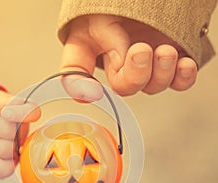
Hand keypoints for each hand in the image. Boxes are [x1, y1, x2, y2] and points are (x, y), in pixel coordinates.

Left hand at [0, 85, 40, 177]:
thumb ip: (4, 100)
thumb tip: (13, 108)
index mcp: (25, 112)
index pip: (33, 112)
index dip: (20, 114)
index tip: (4, 113)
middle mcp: (25, 132)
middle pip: (8, 131)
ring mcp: (18, 150)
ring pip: (4, 149)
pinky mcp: (8, 165)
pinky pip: (5, 169)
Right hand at [60, 14, 197, 96]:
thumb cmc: (117, 3)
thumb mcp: (102, 13)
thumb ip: (108, 37)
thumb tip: (121, 62)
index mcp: (97, 54)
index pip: (84, 80)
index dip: (84, 89)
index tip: (95, 86)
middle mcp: (121, 64)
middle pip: (126, 87)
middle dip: (136, 75)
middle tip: (141, 51)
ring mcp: (148, 64)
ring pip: (153, 86)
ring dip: (161, 74)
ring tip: (165, 52)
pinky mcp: (172, 61)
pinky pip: (179, 81)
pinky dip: (183, 77)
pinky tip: (184, 64)